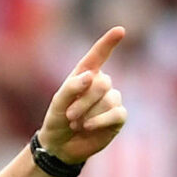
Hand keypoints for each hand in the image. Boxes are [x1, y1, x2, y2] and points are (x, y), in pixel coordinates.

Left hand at [41, 28, 129, 166]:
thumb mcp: (57, 103)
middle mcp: (102, 84)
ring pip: (108, 100)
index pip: (98, 55)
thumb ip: (71, 87)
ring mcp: (112, 99)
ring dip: (88, 114)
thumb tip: (91, 76)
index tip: (119, 30)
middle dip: (83, 101)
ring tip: (76, 124)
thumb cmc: (57, 120)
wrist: (60, 146)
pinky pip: (116, 114)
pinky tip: (88, 127)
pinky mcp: (118, 116)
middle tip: (70, 116)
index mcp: (86, 75)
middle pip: (102, 83)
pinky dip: (100, 121)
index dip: (108, 42)